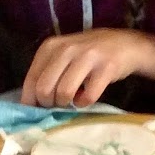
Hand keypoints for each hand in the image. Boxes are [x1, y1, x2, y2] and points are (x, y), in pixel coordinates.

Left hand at [23, 28, 154, 107]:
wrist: (126, 45)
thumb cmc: (89, 55)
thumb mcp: (64, 56)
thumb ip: (46, 73)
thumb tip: (28, 104)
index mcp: (51, 46)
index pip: (31, 79)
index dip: (32, 100)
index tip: (38, 110)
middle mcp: (67, 49)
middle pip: (44, 89)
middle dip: (49, 103)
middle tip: (58, 104)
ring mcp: (88, 57)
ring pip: (64, 93)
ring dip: (67, 104)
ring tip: (72, 100)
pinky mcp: (107, 68)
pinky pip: (88, 96)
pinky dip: (84, 103)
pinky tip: (86, 98)